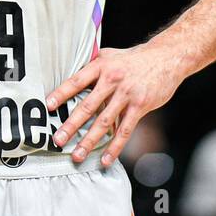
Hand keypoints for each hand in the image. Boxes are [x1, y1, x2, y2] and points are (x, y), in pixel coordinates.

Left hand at [45, 43, 183, 166]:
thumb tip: (70, 78)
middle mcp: (112, 79)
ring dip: (89, 141)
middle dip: (71, 125)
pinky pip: (124, 130)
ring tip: (77, 155)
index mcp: (101, 66)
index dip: (62, 93)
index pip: (77, 81)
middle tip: (57, 140)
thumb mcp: (110, 55)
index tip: (49, 106)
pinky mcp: (140, 106)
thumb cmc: (134, 59)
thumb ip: (92, 67)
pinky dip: (114, 147)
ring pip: (104, 122)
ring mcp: (126, 94)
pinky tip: (105, 160)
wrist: (166, 57)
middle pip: (88, 106)